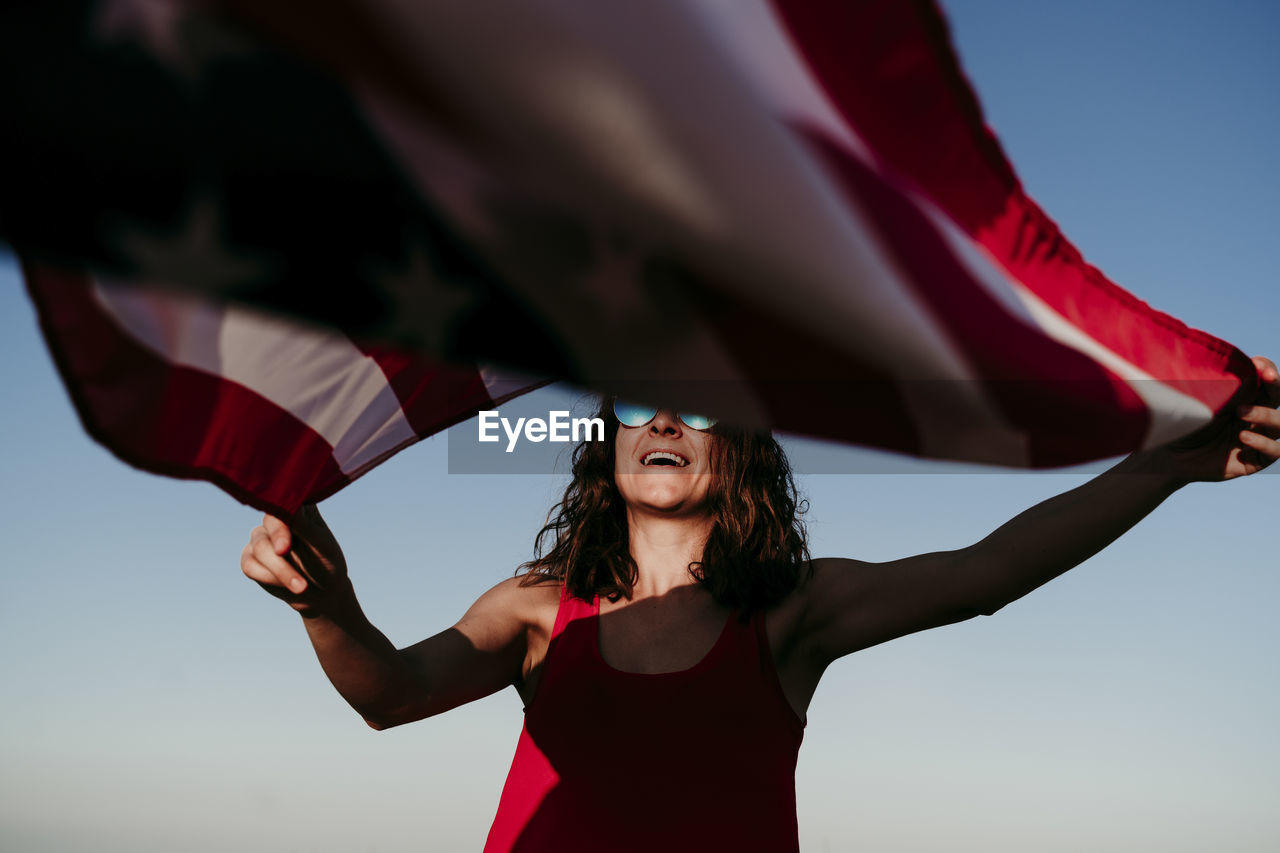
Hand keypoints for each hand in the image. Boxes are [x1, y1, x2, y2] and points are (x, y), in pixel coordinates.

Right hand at [240, 503, 349, 612]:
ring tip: (301, 587)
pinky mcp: (250, 556)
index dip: (280, 528)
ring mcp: (261, 536)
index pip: (282, 507)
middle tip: (299, 580)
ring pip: (258, 549)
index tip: (284, 549)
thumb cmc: (326, 562)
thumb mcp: (320, 545)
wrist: (321, 590)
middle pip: (268, 531)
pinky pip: (249, 565)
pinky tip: (285, 584)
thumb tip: (291, 506)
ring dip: (280, 572)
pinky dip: (268, 578)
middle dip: (282, 559)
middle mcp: (276, 518)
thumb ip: (303, 526)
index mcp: (298, 508)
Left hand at [1163, 355, 1279, 482]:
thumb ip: (1228, 390)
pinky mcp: (1254, 461)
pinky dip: (1263, 443)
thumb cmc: (1184, 424)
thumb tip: (1250, 370)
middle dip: (1275, 386)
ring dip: (1265, 415)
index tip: (1258, 363)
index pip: (1267, 380)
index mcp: (1245, 398)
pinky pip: (1274, 451)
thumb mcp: (1204, 404)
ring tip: (1240, 411)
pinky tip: (1244, 437)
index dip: (1268, 370)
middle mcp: (1256, 417)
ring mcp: (1257, 438)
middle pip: (1277, 398)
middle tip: (1265, 377)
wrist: (1169, 456)